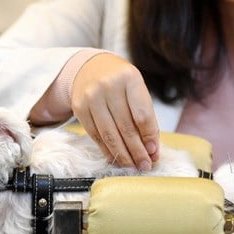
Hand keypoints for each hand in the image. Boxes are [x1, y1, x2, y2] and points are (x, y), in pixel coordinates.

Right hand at [71, 53, 159, 169]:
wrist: (90, 67)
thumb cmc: (120, 81)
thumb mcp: (137, 88)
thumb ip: (145, 115)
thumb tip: (151, 149)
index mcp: (129, 78)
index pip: (142, 115)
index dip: (149, 137)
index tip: (154, 153)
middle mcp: (108, 86)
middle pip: (125, 127)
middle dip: (137, 151)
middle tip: (145, 165)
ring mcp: (91, 97)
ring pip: (109, 134)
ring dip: (122, 155)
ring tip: (133, 166)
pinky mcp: (79, 108)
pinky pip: (95, 135)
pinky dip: (107, 150)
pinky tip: (116, 158)